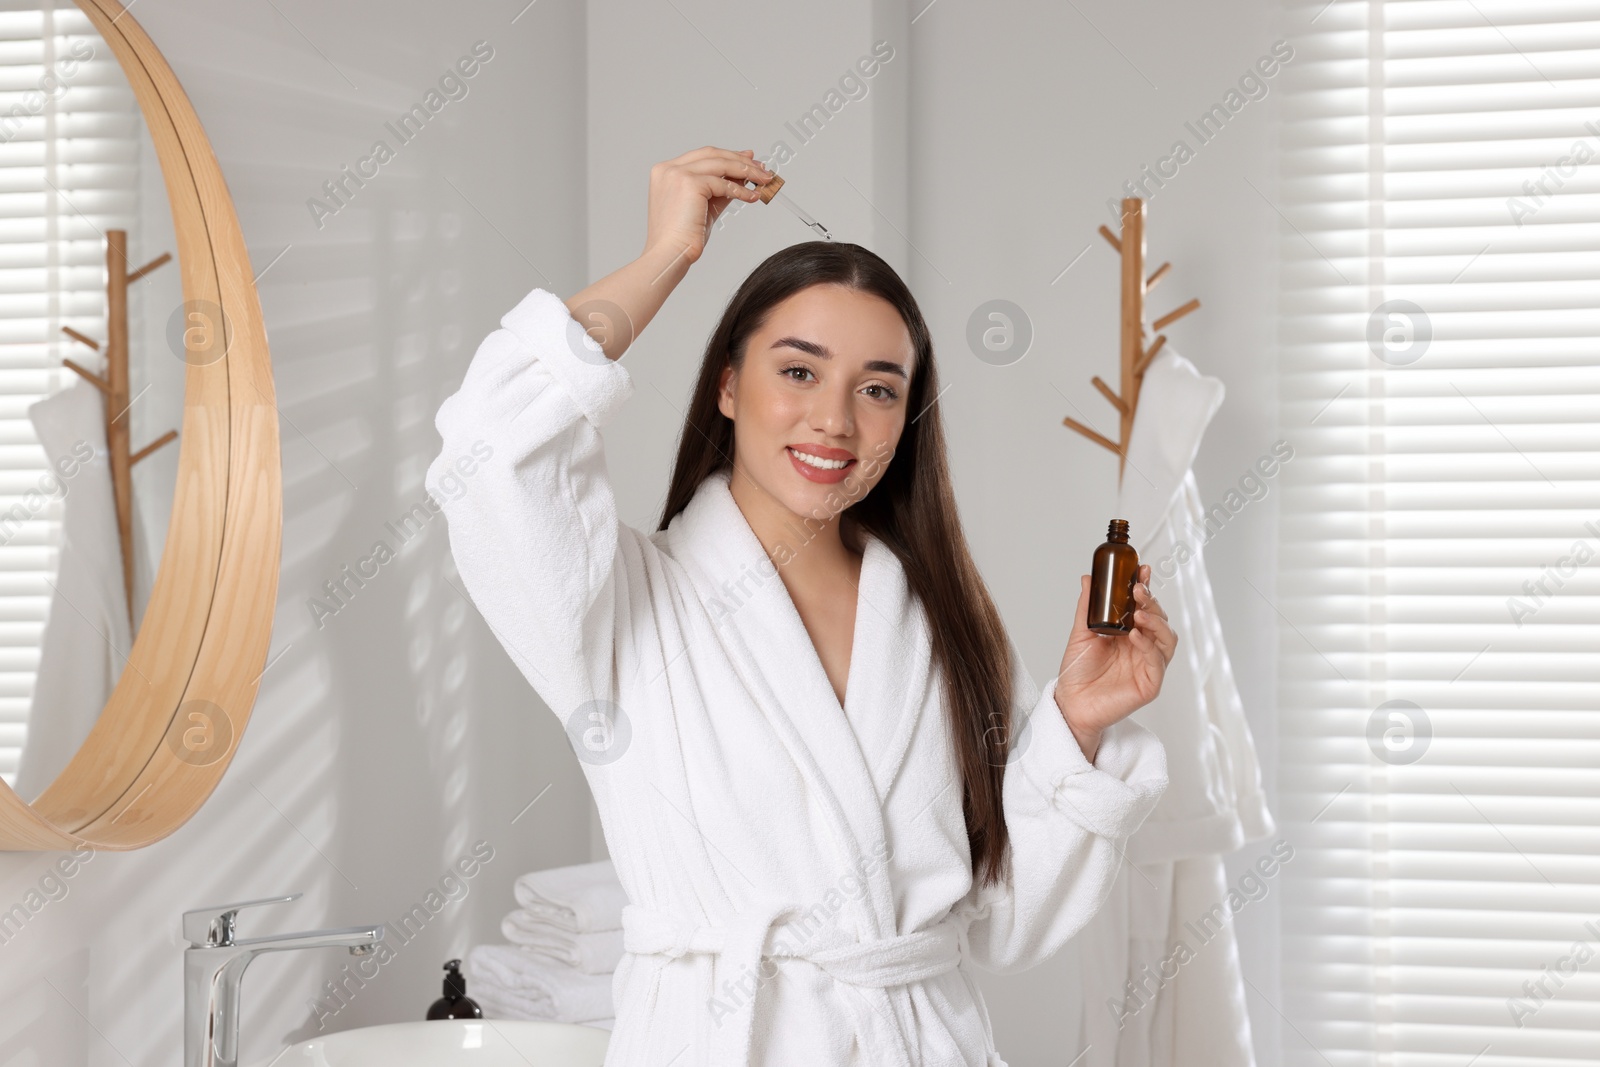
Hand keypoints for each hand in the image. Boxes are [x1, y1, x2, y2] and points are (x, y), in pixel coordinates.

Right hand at [643, 146, 773, 265]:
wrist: (671, 254)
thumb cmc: (683, 238)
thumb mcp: (704, 206)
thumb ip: (720, 189)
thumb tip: (742, 178)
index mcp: (666, 171)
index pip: (702, 156)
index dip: (728, 155)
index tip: (747, 159)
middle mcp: (669, 169)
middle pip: (712, 154)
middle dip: (740, 160)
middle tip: (762, 168)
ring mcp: (677, 174)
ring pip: (721, 165)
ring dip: (746, 171)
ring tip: (764, 180)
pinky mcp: (689, 183)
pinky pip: (723, 183)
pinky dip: (741, 190)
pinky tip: (752, 196)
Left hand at [1053, 564, 1177, 758]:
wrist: (1071, 702)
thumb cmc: (1078, 672)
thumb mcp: (1081, 633)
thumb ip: (1088, 606)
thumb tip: (1089, 579)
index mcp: (1129, 632)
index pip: (1145, 606)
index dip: (1147, 588)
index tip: (1141, 569)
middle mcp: (1142, 647)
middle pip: (1159, 619)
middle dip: (1151, 602)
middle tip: (1138, 591)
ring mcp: (1148, 664)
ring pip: (1166, 638)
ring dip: (1156, 622)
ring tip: (1139, 613)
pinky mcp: (1150, 683)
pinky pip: (1158, 661)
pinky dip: (1149, 646)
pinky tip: (1136, 636)